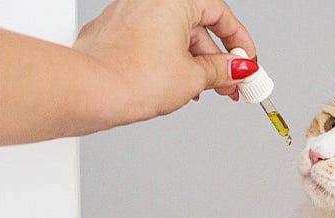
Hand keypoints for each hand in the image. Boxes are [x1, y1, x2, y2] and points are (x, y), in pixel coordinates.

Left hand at [74, 0, 256, 122]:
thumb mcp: (193, 77)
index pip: (220, 13)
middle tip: (228, 84)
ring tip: (201, 90)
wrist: (89, 92)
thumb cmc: (132, 77)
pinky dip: (164, 62)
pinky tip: (171, 87)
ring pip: (170, 36)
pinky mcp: (111, 34)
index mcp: (174, 0)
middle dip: (215, 59)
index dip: (239, 41)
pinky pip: (148, 43)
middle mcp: (147, 0)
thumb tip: (236, 69)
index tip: (246, 62)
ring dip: (191, 63)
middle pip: (195, 25)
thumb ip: (221, 70)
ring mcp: (126, 15)